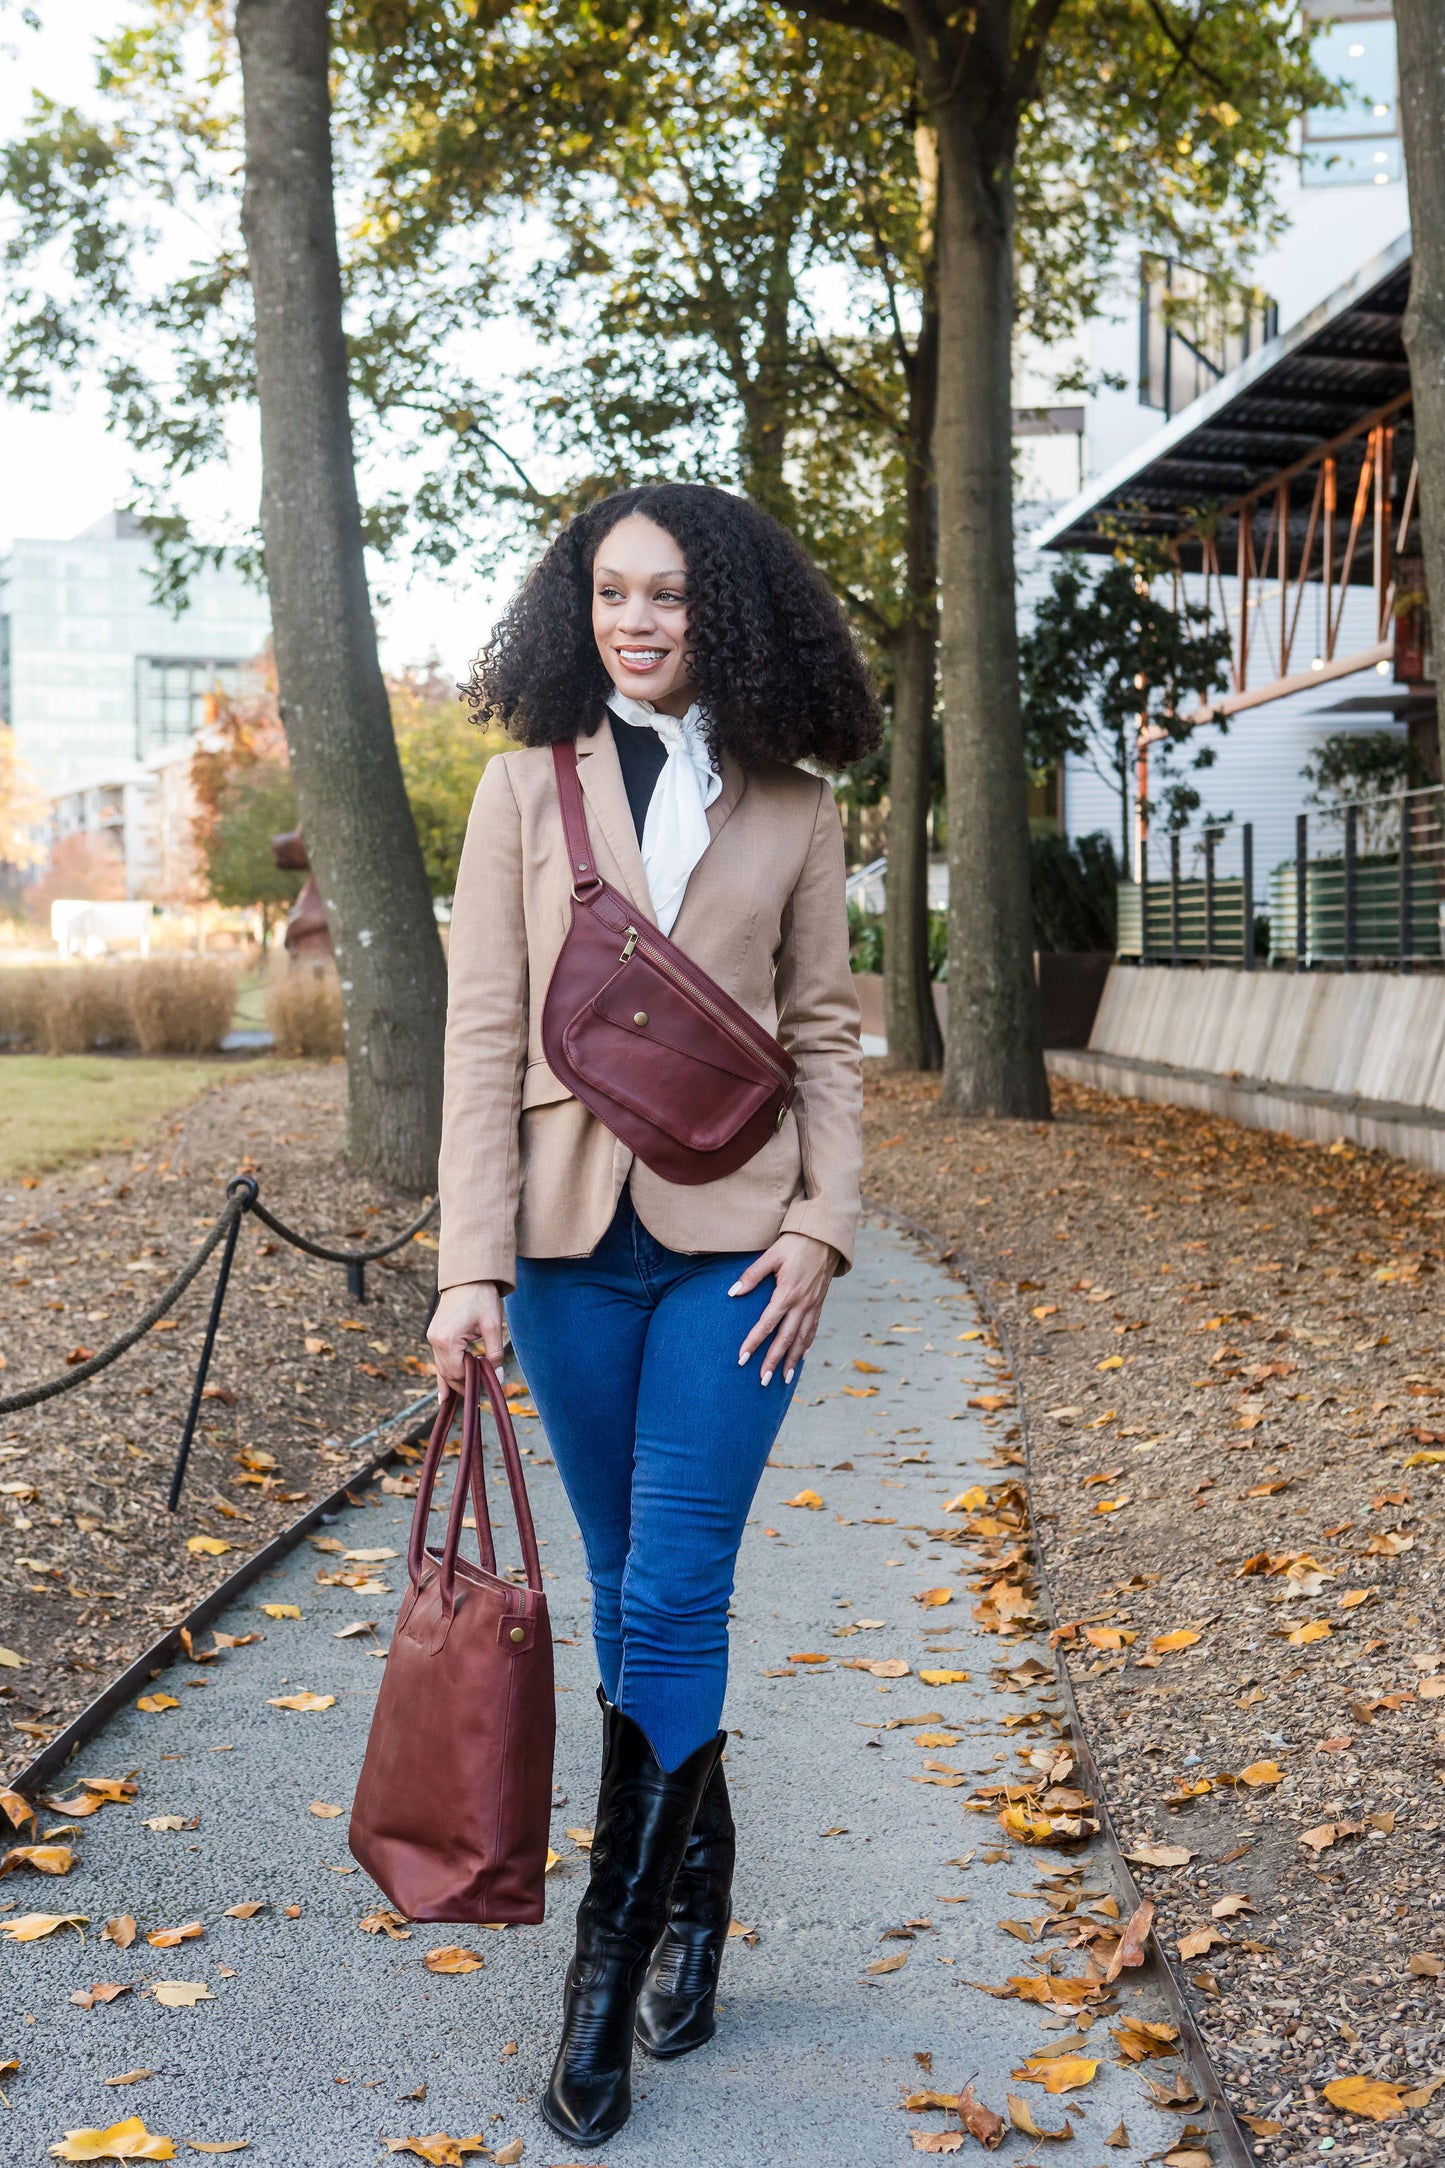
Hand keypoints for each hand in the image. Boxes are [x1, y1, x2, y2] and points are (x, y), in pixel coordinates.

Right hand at [427, 1281, 504, 1396]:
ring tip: (466, 1399)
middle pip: (448, 1374)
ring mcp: (432, 1337)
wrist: (468, 1276)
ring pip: (443, 1368)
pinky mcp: (435, 1334)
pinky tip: (444, 1395)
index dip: (472, 1383)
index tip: (487, 1388)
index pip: (457, 1373)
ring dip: (456, 1380)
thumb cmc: (482, 1297)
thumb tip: (496, 1379)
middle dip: (464, 1384)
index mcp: (447, 1339)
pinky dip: (444, 1375)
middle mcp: (435, 1340)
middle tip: (482, 1393)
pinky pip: (439, 1360)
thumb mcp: (493, 1325)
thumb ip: (494, 1354)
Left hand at [730, 1232, 838, 1387]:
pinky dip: (806, 1346)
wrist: (825, 1237)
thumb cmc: (794, 1244)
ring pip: (802, 1339)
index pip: (767, 1324)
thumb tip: (732, 1293)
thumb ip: (752, 1275)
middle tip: (763, 1380)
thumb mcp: (771, 1255)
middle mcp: (802, 1304)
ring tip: (783, 1379)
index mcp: (787, 1293)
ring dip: (792, 1360)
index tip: (742, 1358)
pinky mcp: (819, 1303)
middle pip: (785, 1339)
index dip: (754, 1342)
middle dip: (773, 1361)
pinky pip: (813, 1329)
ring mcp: (813, 1305)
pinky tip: (801, 1357)